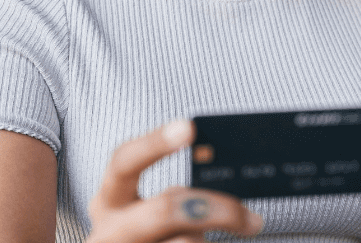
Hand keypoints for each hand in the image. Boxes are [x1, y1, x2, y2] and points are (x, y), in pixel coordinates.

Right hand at [85, 119, 264, 242]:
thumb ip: (176, 200)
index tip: (189, 128)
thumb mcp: (146, 214)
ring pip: (186, 242)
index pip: (125, 162)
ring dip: (210, 241)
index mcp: (107, 202)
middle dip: (215, 210)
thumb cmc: (147, 238)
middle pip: (165, 209)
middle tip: (252, 220)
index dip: (154, 143)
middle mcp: (109, 231)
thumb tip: (230, 194)